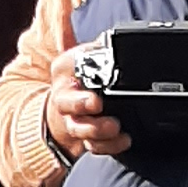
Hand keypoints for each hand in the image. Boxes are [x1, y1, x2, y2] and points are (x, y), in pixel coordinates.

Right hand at [44, 47, 128, 162]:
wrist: (69, 104)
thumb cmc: (84, 75)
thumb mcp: (88, 55)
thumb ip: (100, 48)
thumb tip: (117, 40)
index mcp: (63, 71)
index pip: (65, 68)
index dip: (75, 74)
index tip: (92, 88)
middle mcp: (63, 97)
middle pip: (67, 104)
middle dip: (81, 105)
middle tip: (98, 104)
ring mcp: (72, 120)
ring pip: (79, 129)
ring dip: (97, 130)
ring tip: (115, 127)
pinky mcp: (84, 138)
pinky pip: (93, 146)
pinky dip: (109, 145)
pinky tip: (124, 140)